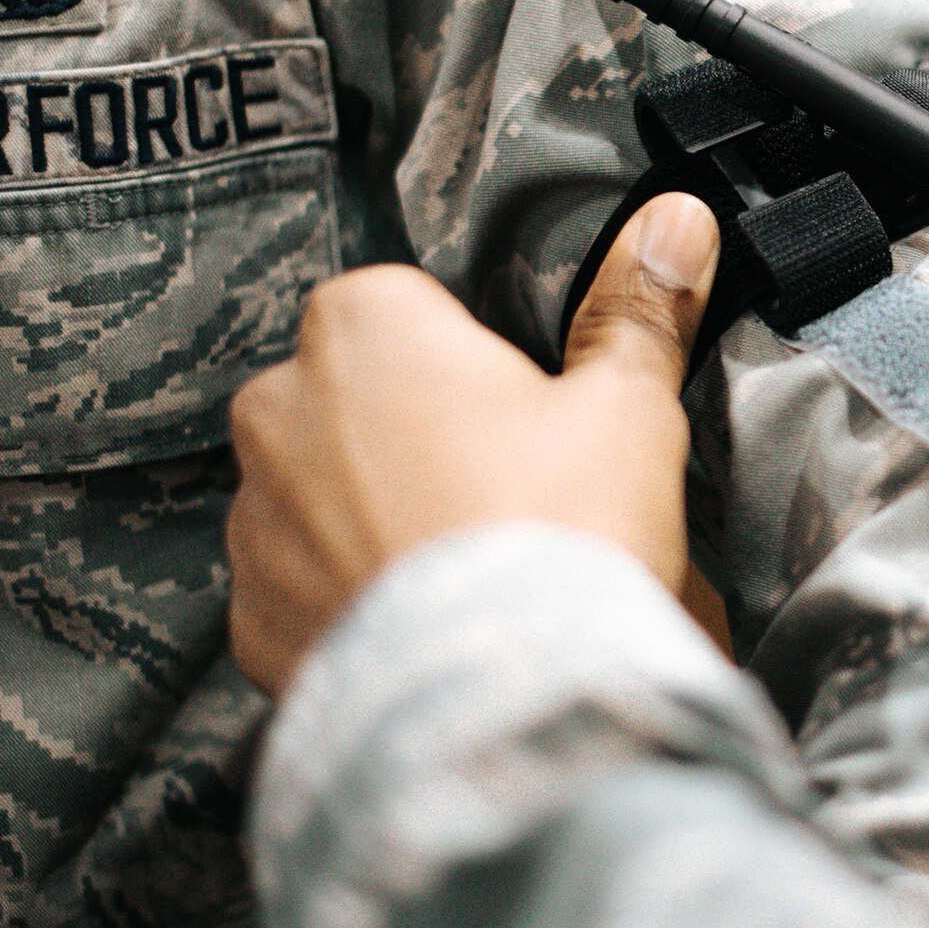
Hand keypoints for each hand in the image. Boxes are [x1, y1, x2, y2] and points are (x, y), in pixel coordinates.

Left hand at [226, 193, 720, 696]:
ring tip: (471, 566)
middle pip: (355, 395)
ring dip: (373, 515)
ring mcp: (254, 521)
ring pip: (320, 492)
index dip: (474, 357)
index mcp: (365, 328)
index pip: (408, 304)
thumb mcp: (627, 407)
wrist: (505, 707)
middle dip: (412, 431)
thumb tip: (676, 220)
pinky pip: (301, 588)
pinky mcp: (252, 621)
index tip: (527, 412)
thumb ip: (637, 307)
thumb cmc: (563, 530)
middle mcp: (281, 409)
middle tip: (507, 490)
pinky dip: (351, 600)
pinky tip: (427, 624)